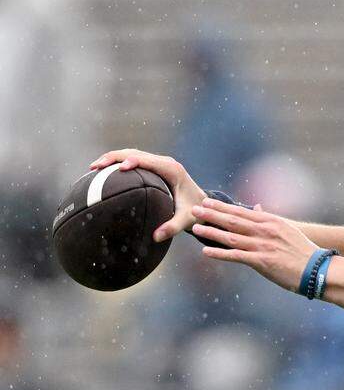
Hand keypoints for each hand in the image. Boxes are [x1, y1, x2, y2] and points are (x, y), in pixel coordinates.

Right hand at [89, 149, 206, 241]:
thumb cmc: (195, 211)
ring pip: (132, 154)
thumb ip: (173, 227)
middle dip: (114, 157)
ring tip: (94, 168)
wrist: (204, 204)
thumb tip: (156, 237)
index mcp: (172, 170)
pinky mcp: (155, 167)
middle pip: (135, 153)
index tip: (118, 169)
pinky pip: (134, 160)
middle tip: (95, 167)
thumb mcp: (186, 220)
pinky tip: (104, 172)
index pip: (148, 160)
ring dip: (113, 158)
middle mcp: (165, 162)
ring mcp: (159, 163)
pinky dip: (118, 162)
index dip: (132, 161)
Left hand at [190, 197, 317, 292]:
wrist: (315, 268)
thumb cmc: (302, 251)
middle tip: (195, 208)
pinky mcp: (261, 261)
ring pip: (231, 237)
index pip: (242, 212)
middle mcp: (265, 231)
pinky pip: (236, 256)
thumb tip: (258, 207)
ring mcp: (262, 246)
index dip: (222, 207)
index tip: (208, 201)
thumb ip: (270, 219)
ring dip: (212, 232)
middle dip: (212, 214)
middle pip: (233, 220)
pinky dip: (220, 254)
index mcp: (271, 222)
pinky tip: (206, 252)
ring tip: (196, 227)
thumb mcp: (288, 229)